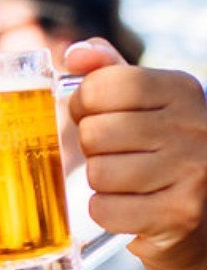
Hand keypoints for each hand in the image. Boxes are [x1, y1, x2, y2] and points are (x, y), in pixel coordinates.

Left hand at [67, 39, 206, 269]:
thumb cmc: (158, 152)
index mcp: (181, 89)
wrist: (198, 216)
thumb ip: (108, 73)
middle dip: (93, 150)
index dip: (83, 107)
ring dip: (101, 183)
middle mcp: (194, 125)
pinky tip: (131, 207)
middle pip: (94, 133)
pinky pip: (104, 210)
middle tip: (116, 156)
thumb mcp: (141, 104)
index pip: (99, 87)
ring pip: (98, 173)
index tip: (96, 117)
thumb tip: (76, 54)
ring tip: (128, 183)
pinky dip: (107, 212)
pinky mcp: (179, 213)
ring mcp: (192, 170)